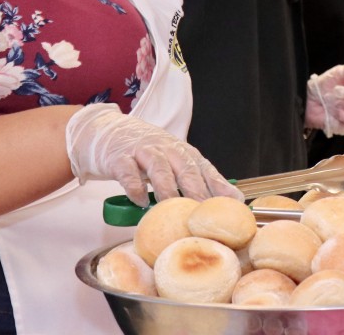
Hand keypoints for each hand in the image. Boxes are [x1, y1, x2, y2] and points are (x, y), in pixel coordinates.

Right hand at [65, 104, 240, 206]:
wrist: (109, 132)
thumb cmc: (148, 154)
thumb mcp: (175, 163)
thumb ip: (201, 180)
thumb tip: (235, 199)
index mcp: (182, 152)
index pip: (204, 168)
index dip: (218, 186)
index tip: (232, 204)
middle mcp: (166, 149)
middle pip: (185, 167)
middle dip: (197, 188)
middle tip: (204, 210)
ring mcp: (142, 151)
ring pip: (158, 167)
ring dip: (166, 188)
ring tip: (172, 206)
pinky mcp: (119, 157)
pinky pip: (128, 170)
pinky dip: (134, 186)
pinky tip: (140, 201)